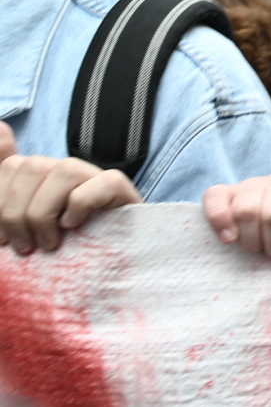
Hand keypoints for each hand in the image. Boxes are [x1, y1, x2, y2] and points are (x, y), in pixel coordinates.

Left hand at [0, 120, 141, 253]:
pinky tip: (75, 226)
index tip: (3, 240)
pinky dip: (80, 206)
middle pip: (32, 166)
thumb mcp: (22, 229)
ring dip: (45, 213)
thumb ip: (6, 196)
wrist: (105, 279)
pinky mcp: (122, 191)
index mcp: (40, 179)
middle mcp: (66, 173)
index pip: (10, 165)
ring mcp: (95, 179)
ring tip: (50, 243)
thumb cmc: (60, 254)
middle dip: (17, 213)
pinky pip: (99, 184)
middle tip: (25, 247)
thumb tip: (0, 128)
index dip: (0, 201)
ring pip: (64, 170)